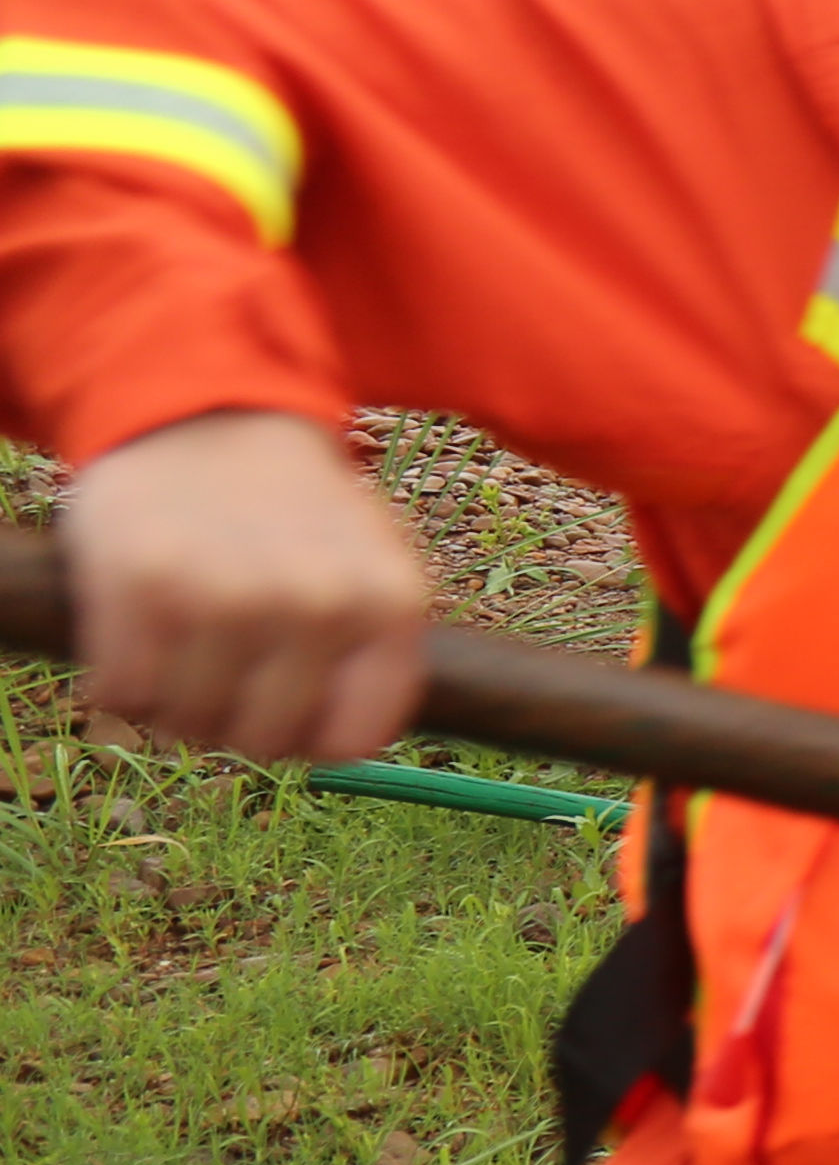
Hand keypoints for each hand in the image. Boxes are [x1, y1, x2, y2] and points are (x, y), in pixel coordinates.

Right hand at [58, 410, 438, 766]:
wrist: (210, 416)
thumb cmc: (294, 508)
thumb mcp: (376, 564)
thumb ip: (377, 654)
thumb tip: (354, 748)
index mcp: (391, 603)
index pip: (354, 740)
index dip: (310, 739)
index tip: (285, 713)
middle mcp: (318, 605)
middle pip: (265, 743)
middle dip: (235, 722)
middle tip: (223, 672)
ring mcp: (228, 596)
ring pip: (189, 724)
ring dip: (174, 703)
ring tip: (183, 647)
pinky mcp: (143, 585)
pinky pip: (123, 694)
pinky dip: (121, 681)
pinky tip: (139, 635)